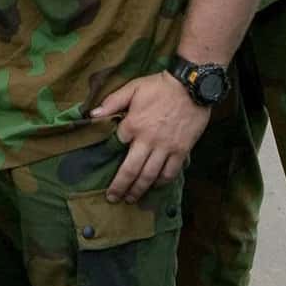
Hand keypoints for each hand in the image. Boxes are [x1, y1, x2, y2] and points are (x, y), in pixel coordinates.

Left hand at [91, 73, 210, 201]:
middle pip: (130, 170)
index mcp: (133, 124)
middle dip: (120, 187)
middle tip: (113, 198)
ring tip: (131, 199)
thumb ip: (112, 101)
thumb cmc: (160, 86)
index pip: (117, 145)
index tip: (105, 165)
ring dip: (139, 190)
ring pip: (149, 176)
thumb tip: (92, 115)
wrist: (192, 86)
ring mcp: (165, 148)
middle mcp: (147, 140)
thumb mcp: (133, 88)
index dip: (111, 155)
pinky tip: (155, 186)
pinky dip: (161, 182)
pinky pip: (170, 172)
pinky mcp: (181, 151)